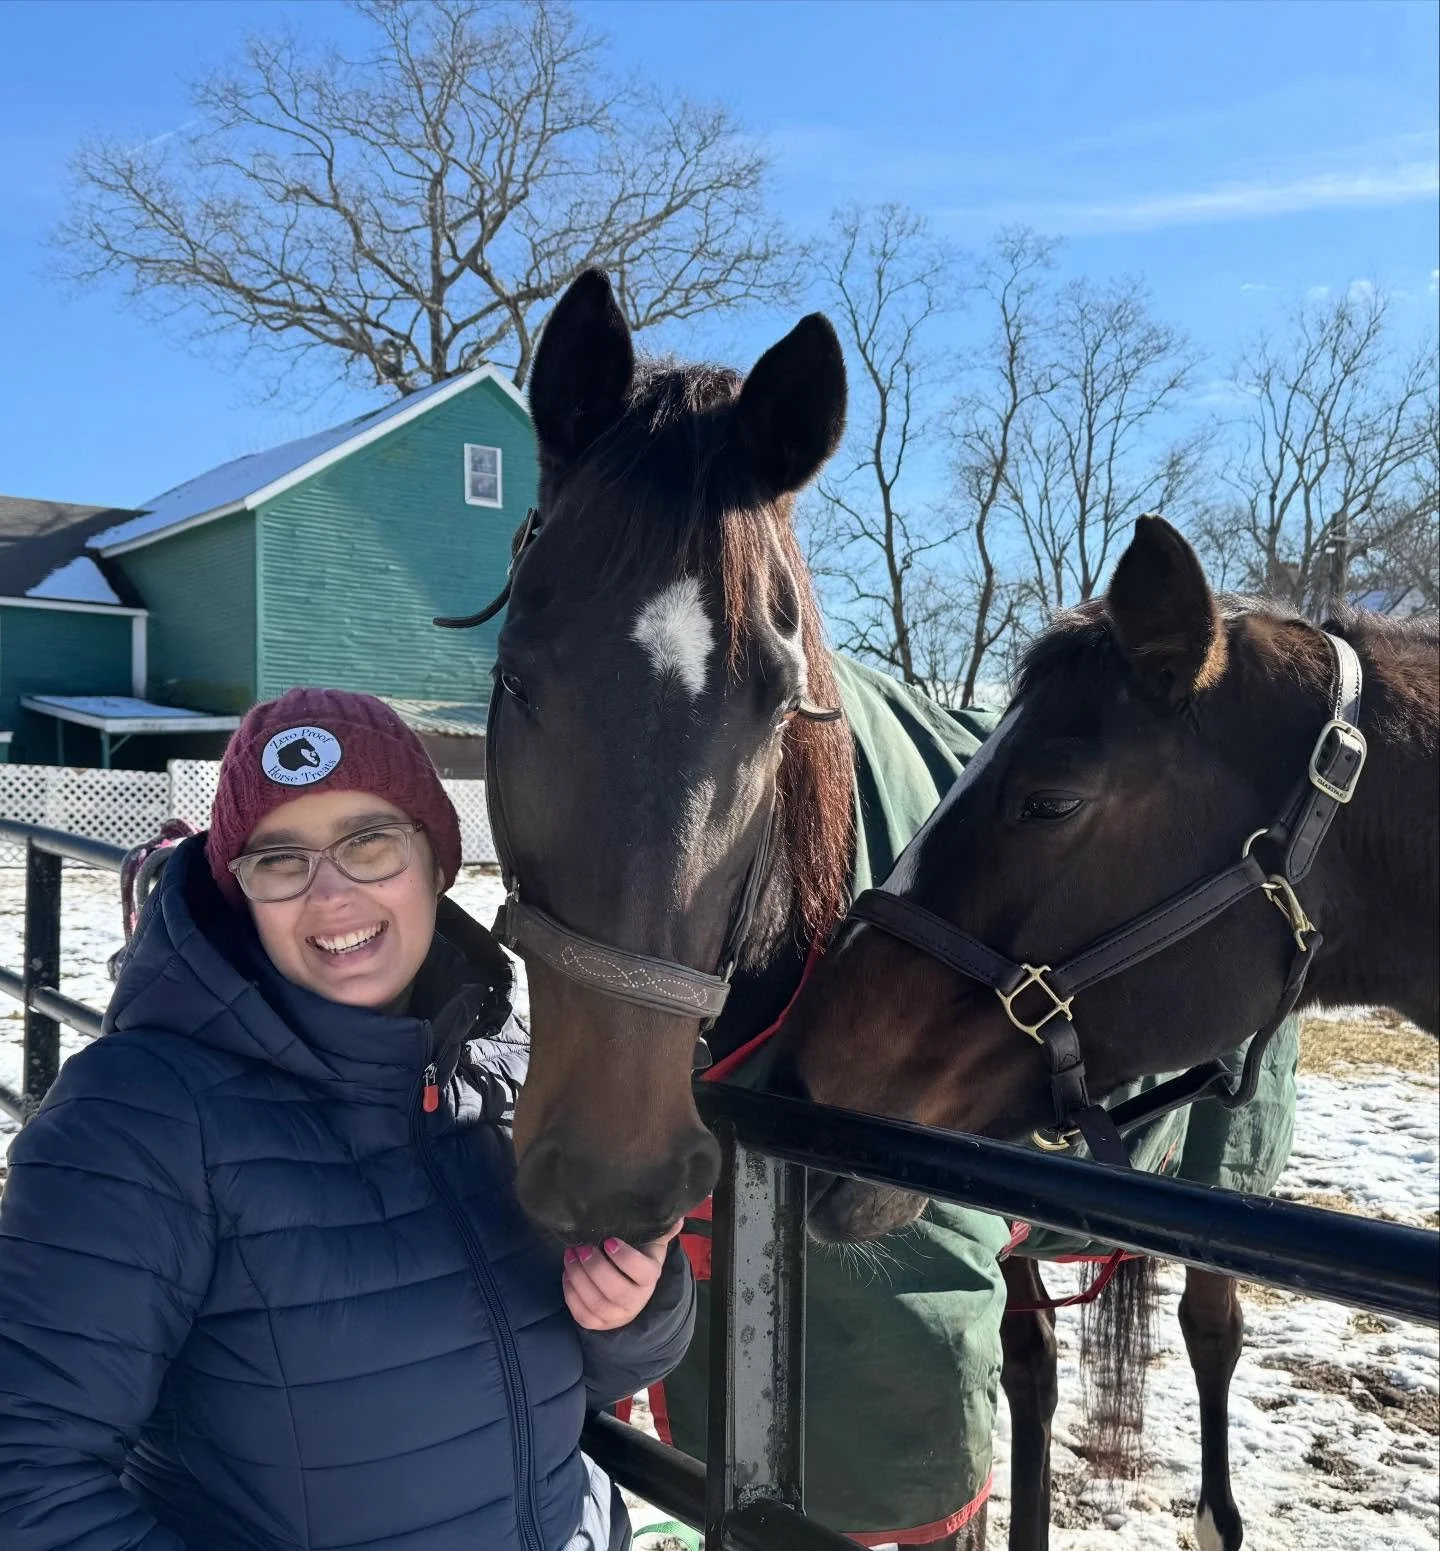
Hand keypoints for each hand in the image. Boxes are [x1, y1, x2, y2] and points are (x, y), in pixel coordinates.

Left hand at [562, 1220, 683, 1330]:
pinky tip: (567, 1273)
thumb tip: (677, 1219)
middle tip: (582, 1248)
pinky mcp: (597, 1323)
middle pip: (616, 1291)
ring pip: (596, 1303)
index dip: (625, 1258)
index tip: (609, 1241)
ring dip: (579, 1277)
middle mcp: (635, 1301)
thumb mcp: (651, 1245)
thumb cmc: (638, 1261)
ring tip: (570, 1255)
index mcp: (650, 1278)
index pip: (642, 1273)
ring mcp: (616, 1316)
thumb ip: (662, 1230)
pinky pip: (581, 1314)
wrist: (630, 1292)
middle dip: (595, 1268)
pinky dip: (571, 1293)